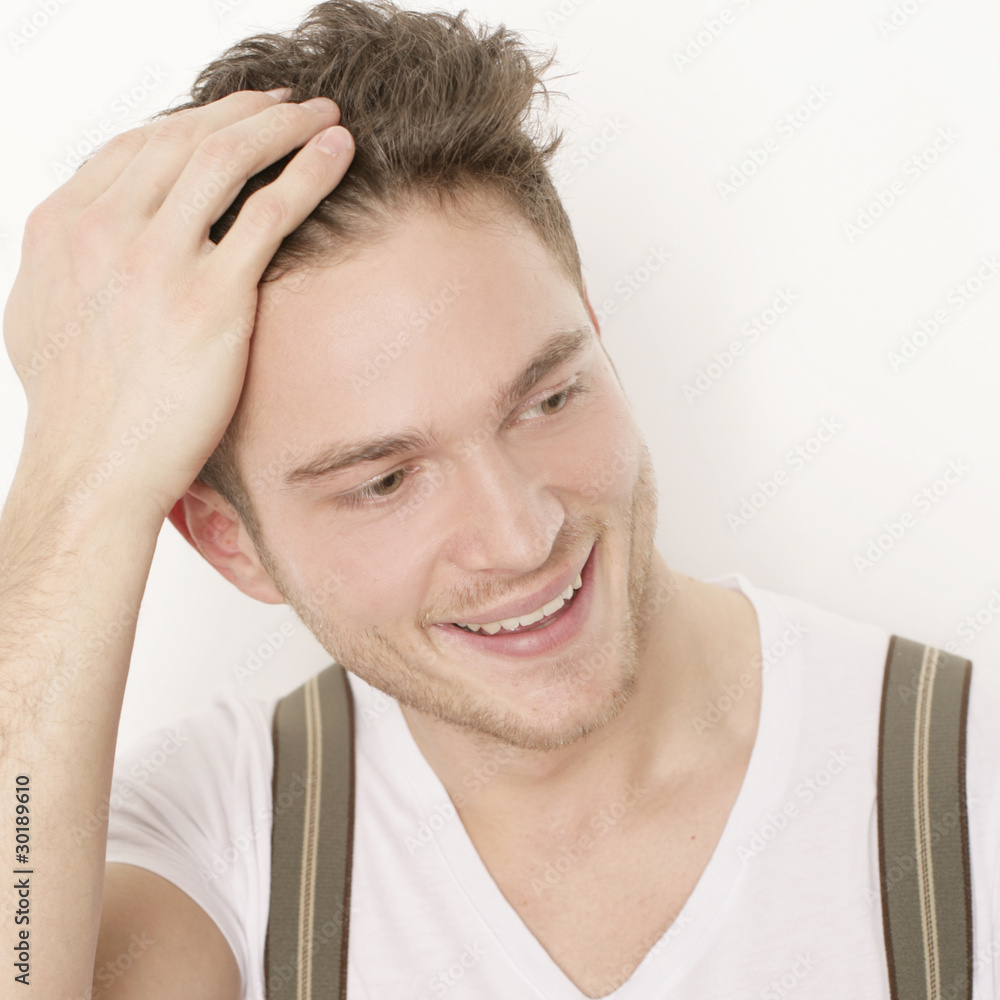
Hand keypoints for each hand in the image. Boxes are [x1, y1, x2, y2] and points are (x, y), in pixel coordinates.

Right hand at [2, 89, 352, 518]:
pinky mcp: (210, 299)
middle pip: (182, 138)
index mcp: (61, 227)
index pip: (133, 146)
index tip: (232, 119)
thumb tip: (96, 240)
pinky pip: (268, 213)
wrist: (93, 471)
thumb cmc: (79, 409)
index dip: (191, 123)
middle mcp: (103, 229)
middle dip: (244, 112)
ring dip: (281, 126)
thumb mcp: (46, 316)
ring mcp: (155, 260)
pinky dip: (307, 172)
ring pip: (226, 158)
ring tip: (321, 117)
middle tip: (287, 106)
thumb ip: (72, 264)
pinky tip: (336, 154)